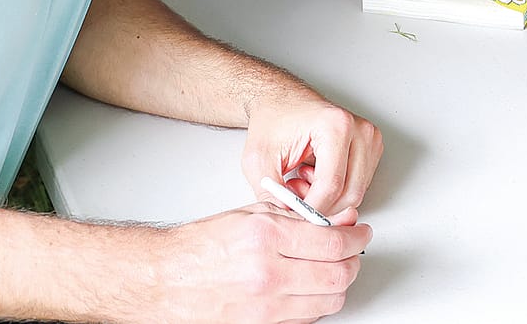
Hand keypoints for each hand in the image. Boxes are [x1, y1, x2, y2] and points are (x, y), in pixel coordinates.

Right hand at [149, 204, 370, 321]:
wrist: (166, 279)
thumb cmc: (202, 246)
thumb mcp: (251, 213)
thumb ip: (299, 216)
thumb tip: (339, 220)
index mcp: (266, 237)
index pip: (332, 242)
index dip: (356, 237)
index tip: (360, 233)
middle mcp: (267, 274)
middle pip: (337, 276)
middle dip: (352, 261)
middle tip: (352, 251)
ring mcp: (264, 306)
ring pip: (328, 302)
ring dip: (338, 284)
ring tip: (332, 269)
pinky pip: (306, 318)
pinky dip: (316, 303)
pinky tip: (310, 288)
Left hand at [242, 87, 382, 218]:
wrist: (282, 100)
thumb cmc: (274, 120)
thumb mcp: (259, 159)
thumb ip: (272, 194)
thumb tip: (286, 222)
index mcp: (336, 125)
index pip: (331, 184)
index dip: (311, 208)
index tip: (294, 216)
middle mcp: (360, 130)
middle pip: (350, 193)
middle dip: (320, 205)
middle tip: (294, 194)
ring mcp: (370, 138)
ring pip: (356, 193)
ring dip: (328, 197)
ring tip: (302, 179)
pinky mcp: (372, 147)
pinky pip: (359, 185)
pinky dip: (337, 189)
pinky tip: (316, 175)